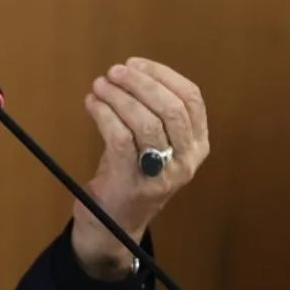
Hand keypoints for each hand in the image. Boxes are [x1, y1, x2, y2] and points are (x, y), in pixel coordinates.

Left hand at [70, 57, 209, 279]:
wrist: (112, 226)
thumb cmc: (130, 175)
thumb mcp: (153, 143)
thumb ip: (152, 111)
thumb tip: (131, 72)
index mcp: (197, 145)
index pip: (192, 99)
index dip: (163, 75)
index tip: (136, 63)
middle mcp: (186, 161)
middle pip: (171, 108)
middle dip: (140, 83)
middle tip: (114, 72)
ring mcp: (162, 174)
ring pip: (146, 122)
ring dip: (119, 97)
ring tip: (99, 86)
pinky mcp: (133, 182)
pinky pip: (121, 138)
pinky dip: (104, 114)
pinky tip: (92, 104)